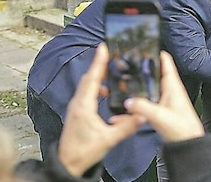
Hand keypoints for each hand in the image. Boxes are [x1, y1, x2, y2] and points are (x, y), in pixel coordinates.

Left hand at [58, 44, 143, 176]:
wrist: (68, 164)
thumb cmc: (83, 152)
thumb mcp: (108, 139)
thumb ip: (126, 127)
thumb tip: (142, 116)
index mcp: (84, 106)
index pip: (92, 79)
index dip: (98, 62)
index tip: (103, 47)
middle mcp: (77, 103)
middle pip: (89, 78)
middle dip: (99, 64)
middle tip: (110, 53)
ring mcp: (76, 107)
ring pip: (87, 85)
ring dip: (97, 75)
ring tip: (110, 69)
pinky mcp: (77, 111)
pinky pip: (86, 92)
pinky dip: (95, 85)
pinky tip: (104, 90)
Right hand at [125, 51, 204, 141]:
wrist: (188, 146)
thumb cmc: (183, 129)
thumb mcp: (160, 116)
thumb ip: (143, 107)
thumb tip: (129, 101)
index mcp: (173, 87)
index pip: (166, 62)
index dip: (157, 52)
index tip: (147, 44)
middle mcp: (169, 92)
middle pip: (153, 76)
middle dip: (141, 71)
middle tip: (127, 64)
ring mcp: (164, 102)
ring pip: (146, 91)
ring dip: (135, 91)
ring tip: (120, 88)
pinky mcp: (159, 112)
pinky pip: (144, 106)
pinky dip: (134, 108)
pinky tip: (122, 115)